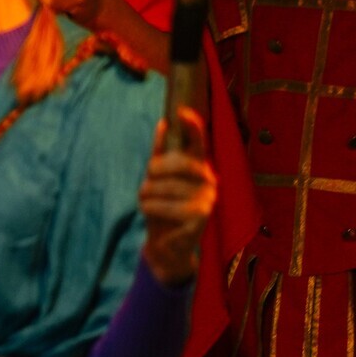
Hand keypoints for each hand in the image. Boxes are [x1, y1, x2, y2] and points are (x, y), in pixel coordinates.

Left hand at [140, 111, 213, 287]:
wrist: (166, 243)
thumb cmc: (162, 206)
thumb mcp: (158, 179)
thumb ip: (161, 153)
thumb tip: (163, 123)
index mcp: (199, 167)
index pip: (199, 143)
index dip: (193, 127)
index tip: (182, 113)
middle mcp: (209, 180)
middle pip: (177, 163)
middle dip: (154, 171)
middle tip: (146, 184)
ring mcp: (208, 199)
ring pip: (166, 187)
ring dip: (147, 195)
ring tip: (146, 202)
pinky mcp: (201, 218)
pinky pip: (166, 206)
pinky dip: (151, 208)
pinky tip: (150, 212)